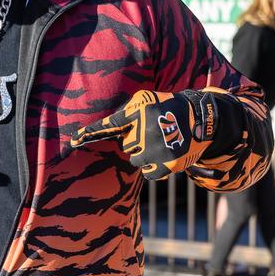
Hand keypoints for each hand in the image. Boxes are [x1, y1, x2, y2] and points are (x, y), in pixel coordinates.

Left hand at [70, 89, 218, 180]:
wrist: (201, 119)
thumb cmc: (168, 109)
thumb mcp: (147, 102)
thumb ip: (127, 115)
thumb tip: (108, 132)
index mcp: (139, 113)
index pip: (110, 125)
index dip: (90, 133)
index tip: (74, 141)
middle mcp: (146, 130)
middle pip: (127, 146)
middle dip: (137, 142)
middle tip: (154, 133)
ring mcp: (157, 148)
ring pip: (136, 161)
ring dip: (145, 155)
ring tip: (161, 143)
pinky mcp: (168, 163)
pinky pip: (149, 173)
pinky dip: (155, 167)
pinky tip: (166, 155)